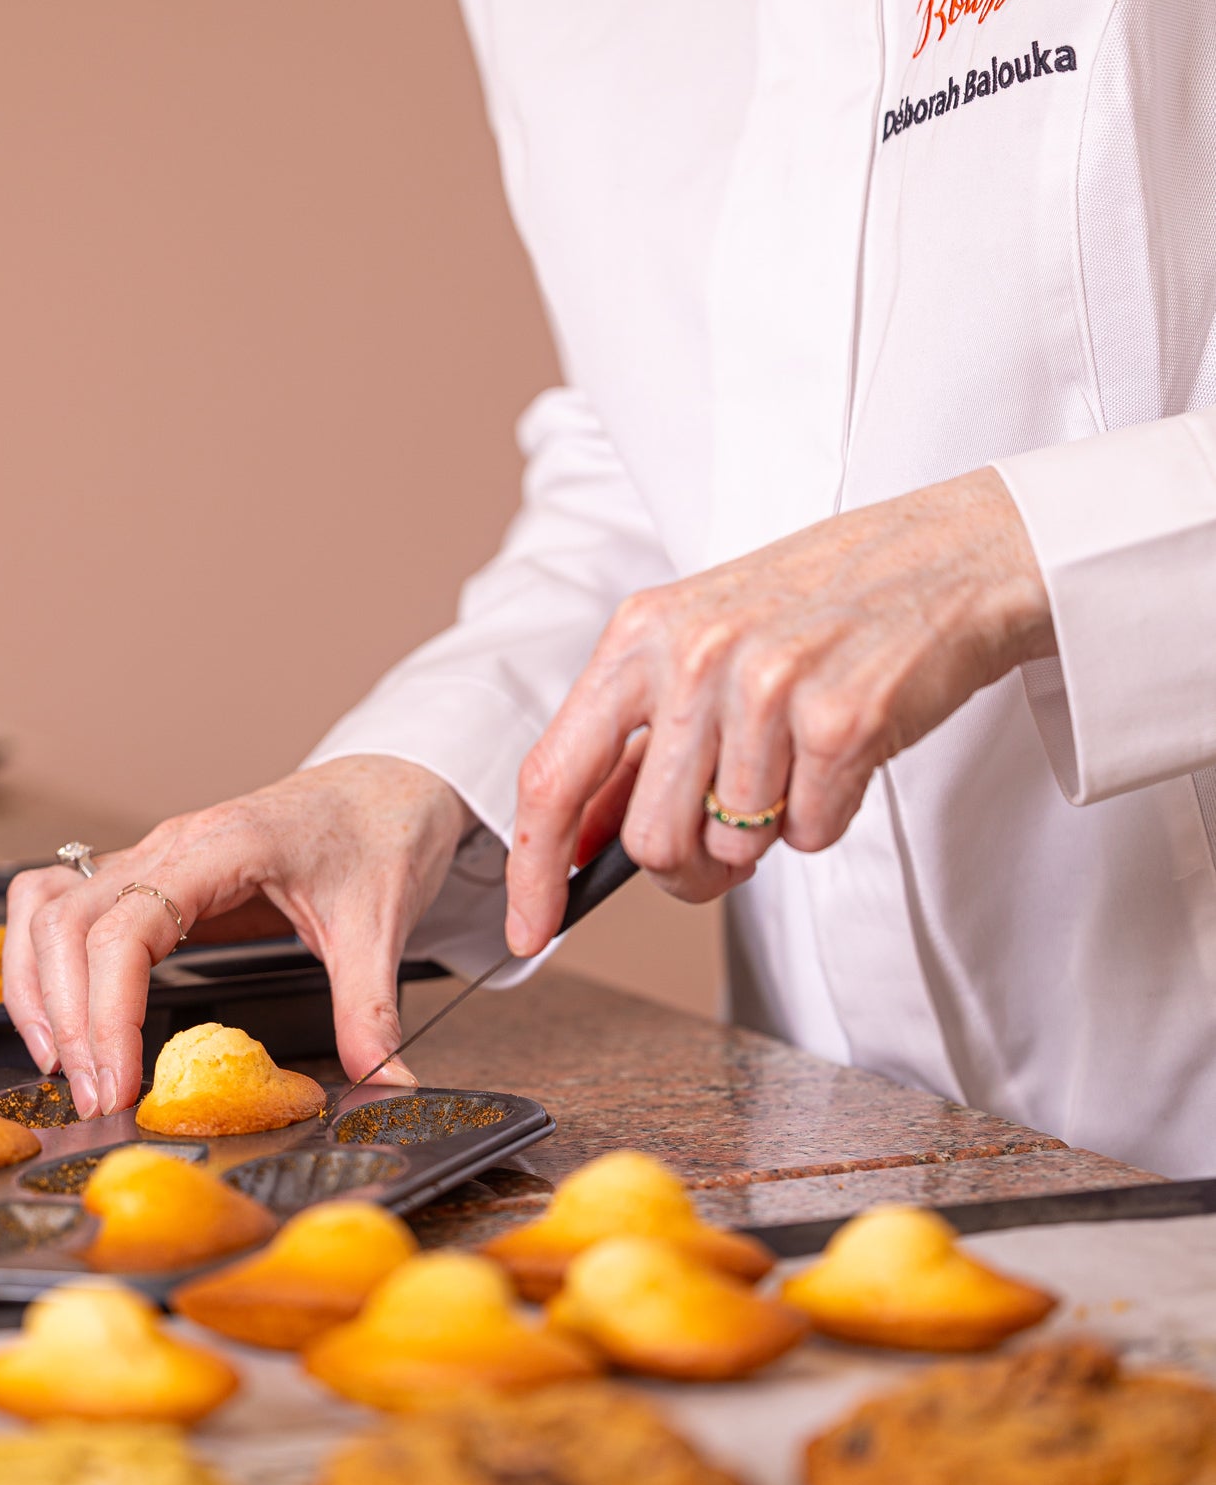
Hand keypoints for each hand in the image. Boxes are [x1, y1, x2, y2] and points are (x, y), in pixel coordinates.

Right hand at [3, 757, 471, 1116]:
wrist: (382, 787)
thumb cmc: (377, 834)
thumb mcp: (380, 927)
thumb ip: (372, 1012)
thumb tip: (387, 1085)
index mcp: (223, 846)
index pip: (127, 928)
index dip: (109, 1012)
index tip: (119, 1082)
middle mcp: (170, 844)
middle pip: (68, 921)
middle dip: (68, 1018)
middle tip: (96, 1097)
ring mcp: (151, 855)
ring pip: (47, 908)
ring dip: (37, 987)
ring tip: (61, 1063)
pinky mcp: (148, 873)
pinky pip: (61, 903)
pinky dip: (42, 958)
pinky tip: (60, 1014)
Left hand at [505, 468, 1051, 954]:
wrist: (952, 556)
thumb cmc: (823, 607)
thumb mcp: (703, 643)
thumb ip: (639, 736)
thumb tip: (577, 842)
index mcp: (640, 634)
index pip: (554, 775)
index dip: (536, 869)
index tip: (532, 928)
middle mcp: (693, 656)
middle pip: (650, 840)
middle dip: (688, 870)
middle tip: (725, 851)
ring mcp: (766, 687)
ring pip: (733, 846)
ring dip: (769, 832)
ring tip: (799, 760)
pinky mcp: (841, 721)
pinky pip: (810, 835)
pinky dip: (828, 814)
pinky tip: (844, 752)